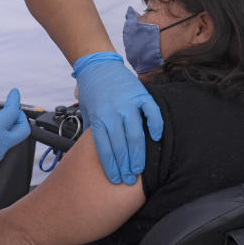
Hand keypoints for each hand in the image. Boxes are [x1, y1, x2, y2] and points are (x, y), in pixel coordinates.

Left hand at [72, 52, 163, 184]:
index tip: (116, 178)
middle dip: (125, 166)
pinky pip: (152, 112)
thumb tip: (95, 151)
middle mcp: (113, 112)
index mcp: (98, 117)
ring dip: (138, 155)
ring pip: (135, 134)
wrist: (99, 65)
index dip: (111, 166)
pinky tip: (157, 138)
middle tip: (129, 179)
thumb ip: (91, 130)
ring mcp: (128, 103)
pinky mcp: (141, 94)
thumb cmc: (92, 90)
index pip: (105, 148)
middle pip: (120, 146)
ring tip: (140, 169)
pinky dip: (156, 125)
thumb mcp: (86, 111)